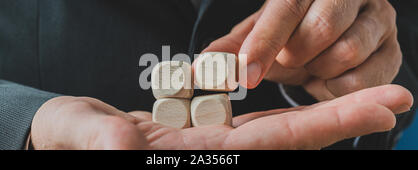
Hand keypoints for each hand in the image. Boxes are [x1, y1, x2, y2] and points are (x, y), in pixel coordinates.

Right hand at [31, 85, 411, 149]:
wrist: (67, 141)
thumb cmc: (67, 142)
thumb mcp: (76, 136)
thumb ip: (100, 140)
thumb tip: (126, 146)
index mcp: (191, 156)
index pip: (267, 145)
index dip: (320, 128)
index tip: (377, 110)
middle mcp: (211, 152)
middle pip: (287, 138)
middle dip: (343, 119)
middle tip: (399, 98)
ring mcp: (210, 141)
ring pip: (278, 128)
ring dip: (324, 110)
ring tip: (375, 91)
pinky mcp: (202, 128)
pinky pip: (255, 120)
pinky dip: (290, 110)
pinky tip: (313, 96)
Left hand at [201, 0, 399, 100]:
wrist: (334, 37)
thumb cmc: (293, 33)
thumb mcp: (260, 35)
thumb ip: (233, 48)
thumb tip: (201, 66)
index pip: (286, 8)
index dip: (265, 42)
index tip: (246, 73)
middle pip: (320, 29)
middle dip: (296, 57)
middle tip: (290, 60)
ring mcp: (377, 21)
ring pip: (346, 52)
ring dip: (318, 70)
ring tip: (312, 66)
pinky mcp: (392, 51)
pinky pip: (365, 78)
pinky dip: (338, 86)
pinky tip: (330, 77)